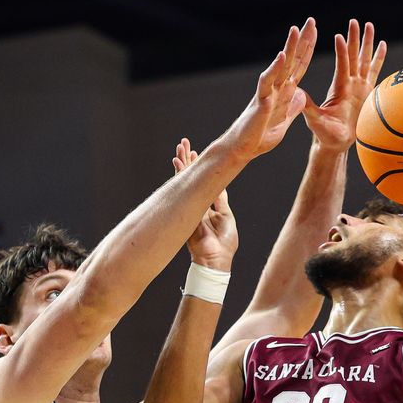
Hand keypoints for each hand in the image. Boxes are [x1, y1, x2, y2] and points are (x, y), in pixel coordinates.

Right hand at [174, 138, 236, 270]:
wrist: (215, 259)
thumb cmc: (224, 243)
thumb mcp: (226, 217)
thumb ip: (220, 201)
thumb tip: (220, 187)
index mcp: (206, 206)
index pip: (202, 181)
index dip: (199, 168)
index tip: (196, 154)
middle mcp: (195, 202)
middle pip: (190, 177)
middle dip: (187, 160)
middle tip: (184, 143)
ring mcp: (188, 205)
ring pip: (184, 179)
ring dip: (181, 162)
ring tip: (180, 146)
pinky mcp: (184, 209)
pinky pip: (181, 188)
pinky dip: (179, 174)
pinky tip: (177, 162)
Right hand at [222, 18, 317, 159]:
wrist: (244, 149)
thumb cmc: (261, 136)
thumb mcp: (284, 120)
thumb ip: (293, 107)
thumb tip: (301, 95)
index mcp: (285, 92)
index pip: (299, 66)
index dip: (307, 49)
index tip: (315, 32)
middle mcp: (277, 88)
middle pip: (292, 60)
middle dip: (302, 41)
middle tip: (311, 20)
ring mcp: (268, 93)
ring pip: (281, 66)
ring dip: (289, 48)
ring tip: (296, 29)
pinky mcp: (261, 102)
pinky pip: (268, 82)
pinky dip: (275, 69)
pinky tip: (282, 56)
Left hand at [303, 19, 386, 151]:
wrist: (336, 143)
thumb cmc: (324, 134)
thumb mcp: (315, 120)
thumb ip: (308, 108)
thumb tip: (298, 94)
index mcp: (338, 88)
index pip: (341, 65)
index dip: (341, 51)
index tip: (339, 36)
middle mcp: (349, 83)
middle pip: (354, 56)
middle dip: (355, 39)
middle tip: (355, 21)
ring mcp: (358, 86)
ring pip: (365, 60)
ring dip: (367, 43)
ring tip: (369, 25)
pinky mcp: (367, 92)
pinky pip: (375, 72)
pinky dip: (379, 58)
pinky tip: (383, 44)